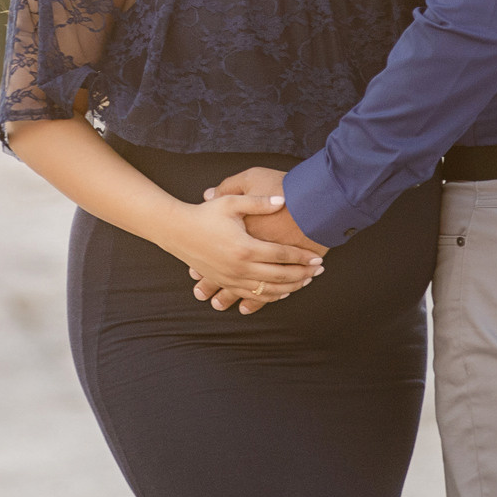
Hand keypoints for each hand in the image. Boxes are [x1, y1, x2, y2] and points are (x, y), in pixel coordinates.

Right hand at [193, 168, 327, 312]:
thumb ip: (258, 202)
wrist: (178, 231)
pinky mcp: (226, 283)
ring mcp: (232, 278)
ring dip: (290, 287)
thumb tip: (282, 200)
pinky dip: (270, 296)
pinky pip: (253, 296)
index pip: (281, 255)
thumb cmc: (205, 213)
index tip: (317, 257)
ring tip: (306, 281)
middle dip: (302, 274)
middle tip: (318, 270)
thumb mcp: (231, 202)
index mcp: (244, 247)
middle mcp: (240, 267)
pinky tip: (283, 292)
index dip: (301, 257)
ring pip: (268, 290)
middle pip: (280, 276)